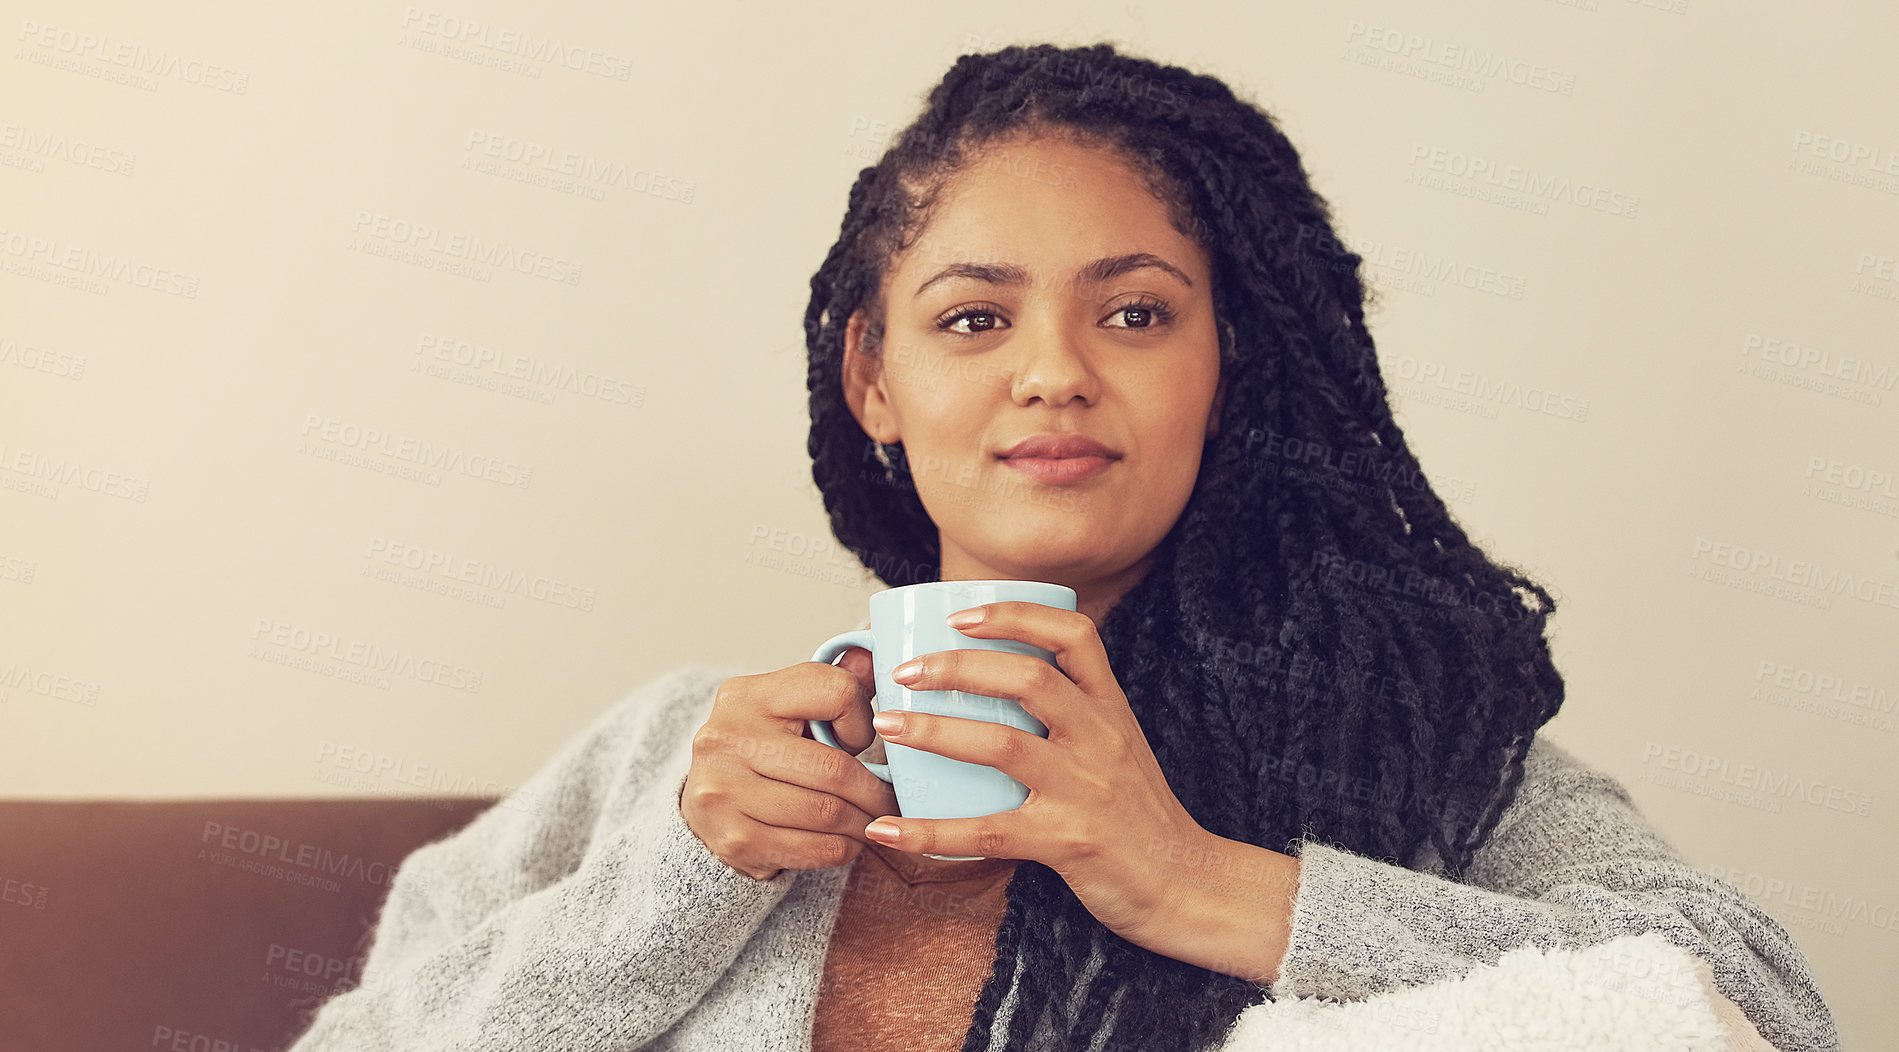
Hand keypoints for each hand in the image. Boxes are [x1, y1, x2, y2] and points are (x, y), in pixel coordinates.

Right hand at [682, 648, 901, 880]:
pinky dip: (843, 849)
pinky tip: (848, 841)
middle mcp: (726, 738)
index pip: (835, 692)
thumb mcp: (790, 706)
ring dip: (863, 824)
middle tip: (892, 800)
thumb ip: (834, 684)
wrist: (708, 800)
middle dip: (875, 790)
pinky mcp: (733, 839)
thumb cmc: (762, 748)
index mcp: (747, 694)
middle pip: (834, 768)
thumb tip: (874, 656)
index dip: (863, 720)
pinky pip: (811, 849)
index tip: (862, 739)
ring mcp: (724, 791)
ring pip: (826, 813)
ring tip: (874, 822)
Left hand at [860, 601, 1209, 948]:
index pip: (1074, 634)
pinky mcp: (1068, 841)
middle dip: (956, 667)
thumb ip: (1075, 715)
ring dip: (933, 731)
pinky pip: (986, 833)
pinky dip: (929, 833)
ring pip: (1001, 744)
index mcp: (1112, 709)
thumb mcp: (1120, 747)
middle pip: (1027, 678)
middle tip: (904, 673)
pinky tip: (887, 832)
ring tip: (887, 727)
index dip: (1014, 615)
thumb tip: (1000, 687)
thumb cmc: (1143, 816)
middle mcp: (1101, 738)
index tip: (959, 616)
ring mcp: (1085, 789)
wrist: (1189, 884)